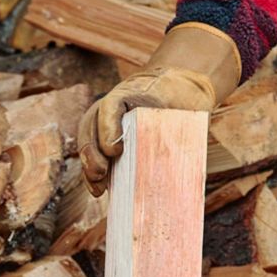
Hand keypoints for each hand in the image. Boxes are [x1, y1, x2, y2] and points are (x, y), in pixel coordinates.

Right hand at [77, 22, 240, 193]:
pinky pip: (93, 151)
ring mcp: (105, 118)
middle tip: (101, 173)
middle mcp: (113, 105)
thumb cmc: (182, 97)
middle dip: (93, 152)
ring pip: (88, 138)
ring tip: (97, 187)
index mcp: (133, 92)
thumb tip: (188, 152)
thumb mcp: (187, 103)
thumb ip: (183, 123)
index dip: (108, 128)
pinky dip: (92, 170)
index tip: (115, 151)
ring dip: (89, 164)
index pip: (111, 105)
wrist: (176, 87)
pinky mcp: (106, 135)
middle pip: (92, 124)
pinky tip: (98, 189)